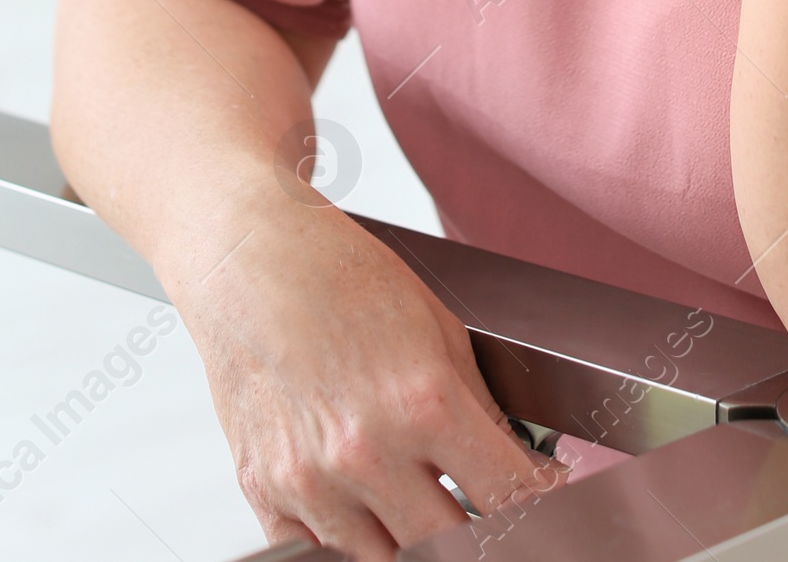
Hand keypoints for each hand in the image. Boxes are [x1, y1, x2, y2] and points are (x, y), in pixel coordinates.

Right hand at [167, 185, 563, 558]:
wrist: (247, 257)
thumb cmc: (339, 275)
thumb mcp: (436, 325)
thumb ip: (479, 405)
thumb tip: (518, 466)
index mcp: (422, 401)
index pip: (504, 495)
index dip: (535, 501)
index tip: (541, 495)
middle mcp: (366, 452)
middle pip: (448, 544)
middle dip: (477, 529)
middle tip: (482, 501)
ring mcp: (310, 481)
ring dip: (414, 540)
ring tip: (425, 501)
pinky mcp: (265, 492)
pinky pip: (318, 555)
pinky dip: (351, 541)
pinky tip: (369, 507)